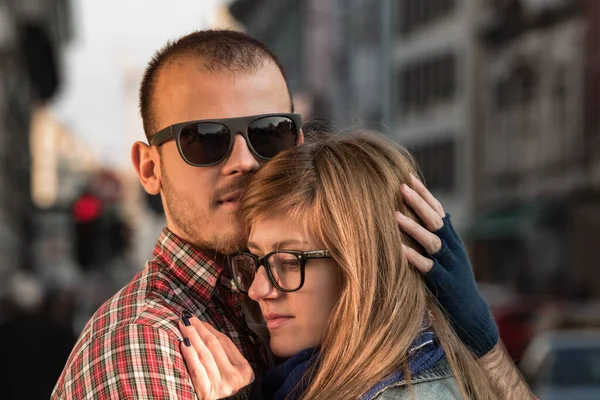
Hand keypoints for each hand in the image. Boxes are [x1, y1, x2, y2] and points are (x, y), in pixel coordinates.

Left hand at [179, 313, 253, 398]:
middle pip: (214, 345)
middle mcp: (234, 376)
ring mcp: (221, 385)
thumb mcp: (240, 378)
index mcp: (244, 370)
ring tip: (183, 324)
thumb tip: (209, 336)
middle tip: (187, 316)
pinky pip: (198, 371)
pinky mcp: (207, 394)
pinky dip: (190, 355)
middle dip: (199, 328)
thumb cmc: (233, 398)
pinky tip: (184, 344)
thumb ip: (229, 360)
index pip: (225, 343)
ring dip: (193, 336)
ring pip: (205, 354)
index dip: (210, 329)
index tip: (199, 321)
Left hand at [397, 174, 498, 356]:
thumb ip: (435, 237)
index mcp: (453, 240)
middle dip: (419, 203)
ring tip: (395, 216)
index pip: (439, 211)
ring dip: (414, 228)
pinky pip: (429, 268)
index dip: (425, 194)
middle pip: (437, 221)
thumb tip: (418, 215)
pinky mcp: (446, 284)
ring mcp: (451, 266)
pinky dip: (414, 258)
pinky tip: (399, 250)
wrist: (472, 313)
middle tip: (401, 188)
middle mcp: (454, 249)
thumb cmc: (453, 281)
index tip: (408, 178)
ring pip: (434, 242)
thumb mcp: (447, 256)